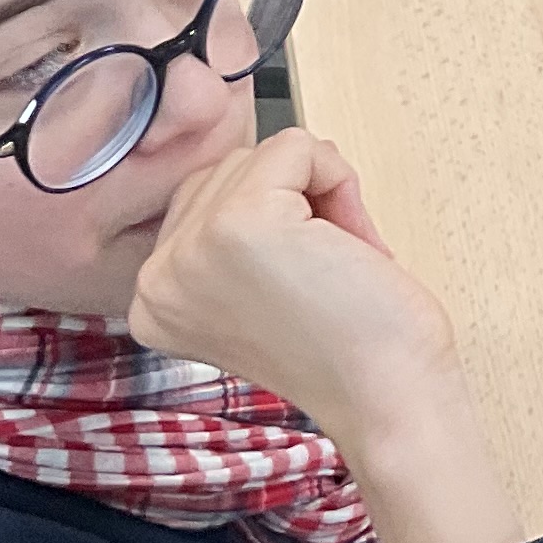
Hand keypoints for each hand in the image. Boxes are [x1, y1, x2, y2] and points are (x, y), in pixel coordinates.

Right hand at [132, 129, 524, 542]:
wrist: (390, 396)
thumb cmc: (352, 349)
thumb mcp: (255, 292)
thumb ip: (229, 239)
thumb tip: (261, 161)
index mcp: (152, 300)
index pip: (203, 200)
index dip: (273, 222)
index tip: (301, 282)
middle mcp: (156, 278)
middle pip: (229, 170)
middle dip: (294, 203)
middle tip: (327, 271)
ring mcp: (191, 249)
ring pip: (263, 154)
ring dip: (319, 193)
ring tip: (336, 263)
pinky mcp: (240, 223)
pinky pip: (296, 146)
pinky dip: (338, 179)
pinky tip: (350, 244)